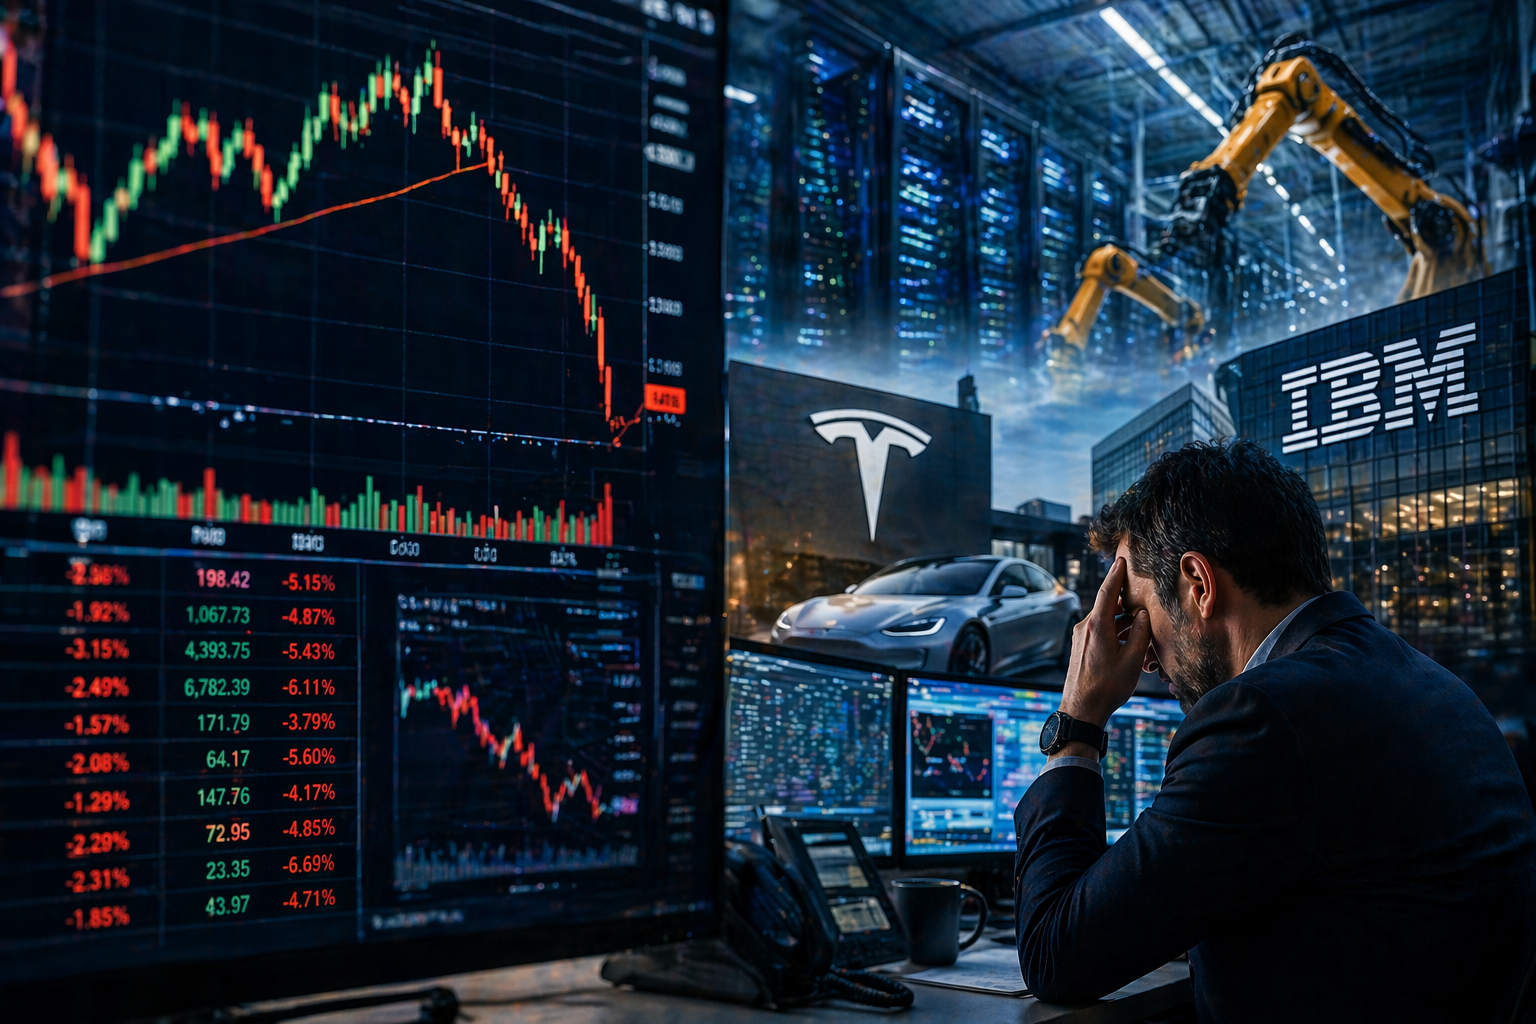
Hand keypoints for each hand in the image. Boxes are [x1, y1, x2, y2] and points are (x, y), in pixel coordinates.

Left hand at [1060, 557, 1151, 729]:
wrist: (1081, 710)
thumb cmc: (1107, 687)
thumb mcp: (1132, 660)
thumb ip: (1140, 634)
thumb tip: (1142, 615)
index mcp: (1097, 626)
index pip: (1108, 592)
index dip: (1116, 574)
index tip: (1121, 560)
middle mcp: (1085, 627)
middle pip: (1107, 605)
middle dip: (1124, 600)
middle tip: (1140, 593)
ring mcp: (1081, 637)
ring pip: (1105, 620)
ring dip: (1122, 620)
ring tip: (1141, 624)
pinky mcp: (1081, 647)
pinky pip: (1100, 631)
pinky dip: (1114, 631)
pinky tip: (1129, 640)